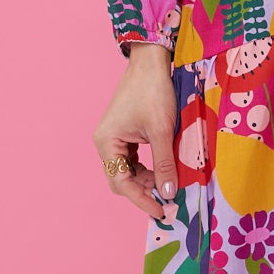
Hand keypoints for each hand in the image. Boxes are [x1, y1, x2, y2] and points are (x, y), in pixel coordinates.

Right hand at [92, 43, 179, 220]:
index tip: (162, 212)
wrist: (151, 62)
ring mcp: (113, 138)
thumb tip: (168, 193)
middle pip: (120, 180)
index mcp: (107, 142)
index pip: (121, 183)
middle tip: (168, 202)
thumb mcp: (162, 130)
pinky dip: (146, 169)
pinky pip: (132, 160)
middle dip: (143, 192)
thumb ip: (164, 164)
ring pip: (127, 171)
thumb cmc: (154, 91)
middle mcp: (105, 142)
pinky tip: (162, 172)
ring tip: (168, 187)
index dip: (141, 200)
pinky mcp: (124, 134)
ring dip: (146, 181)